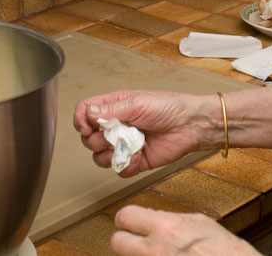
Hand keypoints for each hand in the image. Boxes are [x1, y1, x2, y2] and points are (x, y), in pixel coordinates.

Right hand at [73, 89, 216, 176]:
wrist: (189, 126)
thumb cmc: (168, 107)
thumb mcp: (138, 103)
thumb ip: (112, 109)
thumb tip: (89, 113)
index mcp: (114, 107)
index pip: (85, 112)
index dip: (81, 120)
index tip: (87, 126)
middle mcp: (115, 126)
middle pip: (88, 137)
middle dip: (96, 139)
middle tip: (113, 135)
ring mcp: (123, 144)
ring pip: (99, 156)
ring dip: (109, 154)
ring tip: (125, 146)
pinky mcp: (134, 161)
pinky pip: (118, 169)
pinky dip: (125, 165)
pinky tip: (137, 157)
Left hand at [110, 205, 260, 255]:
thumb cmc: (227, 253)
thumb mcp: (201, 224)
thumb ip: (172, 219)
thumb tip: (155, 217)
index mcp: (166, 229)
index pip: (125, 216)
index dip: (128, 219)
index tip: (131, 222)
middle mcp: (156, 251)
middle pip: (117, 242)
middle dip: (124, 240)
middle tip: (135, 241)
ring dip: (136, 255)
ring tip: (155, 252)